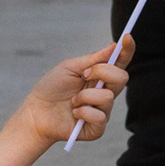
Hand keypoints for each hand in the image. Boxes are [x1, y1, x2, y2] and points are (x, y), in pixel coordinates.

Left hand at [16, 37, 133, 146]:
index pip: (120, 63)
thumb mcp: (70, 67)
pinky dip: (83, 112)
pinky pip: (99, 117)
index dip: (127, 50)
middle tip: (84, 75)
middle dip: (102, 72)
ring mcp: (103, 111)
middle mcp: (105, 93)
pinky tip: (74, 114)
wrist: (36, 112)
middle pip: (122, 78)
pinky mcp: (97, 128)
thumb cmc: (52, 88)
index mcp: (100, 77)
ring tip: (72, 101)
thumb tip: (114, 46)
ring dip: (85, 96)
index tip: (127, 37)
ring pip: (108, 97)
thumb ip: (93, 59)